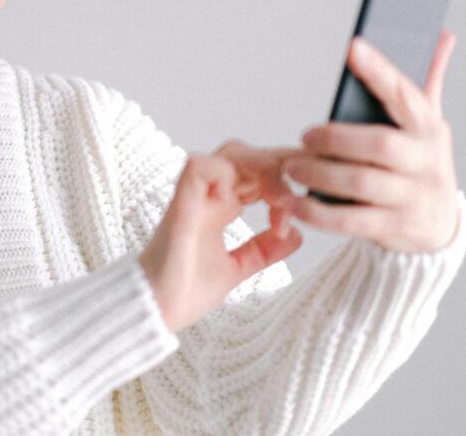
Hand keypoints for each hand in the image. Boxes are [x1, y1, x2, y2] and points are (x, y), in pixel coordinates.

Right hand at [138, 140, 306, 333]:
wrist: (154, 310)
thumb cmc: (184, 290)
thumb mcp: (236, 268)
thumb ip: (262, 250)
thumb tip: (296, 236)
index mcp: (220, 207)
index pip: (258, 173)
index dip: (287, 177)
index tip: (312, 203)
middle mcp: (209, 195)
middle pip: (251, 156)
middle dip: (285, 167)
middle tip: (307, 193)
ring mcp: (195, 196)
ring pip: (233, 154)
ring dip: (265, 170)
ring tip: (283, 202)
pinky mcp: (181, 202)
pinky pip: (201, 166)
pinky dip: (229, 174)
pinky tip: (254, 204)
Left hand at [281, 30, 461, 253]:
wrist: (438, 228)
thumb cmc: (420, 164)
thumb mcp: (429, 125)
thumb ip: (428, 82)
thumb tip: (443, 35)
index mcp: (429, 128)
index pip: (405, 94)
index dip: (379, 71)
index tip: (353, 48)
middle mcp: (425, 161)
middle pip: (379, 144)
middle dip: (335, 138)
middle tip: (304, 136)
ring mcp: (412, 197)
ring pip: (361, 183)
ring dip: (320, 174)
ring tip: (291, 168)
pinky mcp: (394, 228)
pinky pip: (350, 221)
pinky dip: (318, 213)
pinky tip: (296, 203)